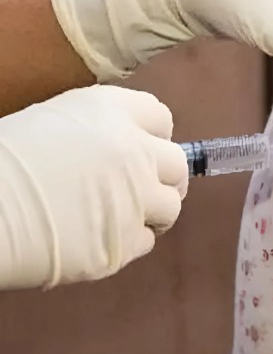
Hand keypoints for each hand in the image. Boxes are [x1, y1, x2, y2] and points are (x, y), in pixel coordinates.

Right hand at [0, 85, 186, 289]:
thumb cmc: (4, 161)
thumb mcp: (53, 120)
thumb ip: (99, 130)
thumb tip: (120, 147)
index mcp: (113, 111)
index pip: (160, 118)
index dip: (153, 136)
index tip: (144, 149)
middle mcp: (135, 150)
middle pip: (176, 164)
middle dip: (163, 177)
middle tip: (144, 190)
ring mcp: (136, 198)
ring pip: (169, 207)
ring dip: (153, 212)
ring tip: (123, 216)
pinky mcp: (125, 241)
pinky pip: (145, 242)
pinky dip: (129, 241)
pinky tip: (102, 236)